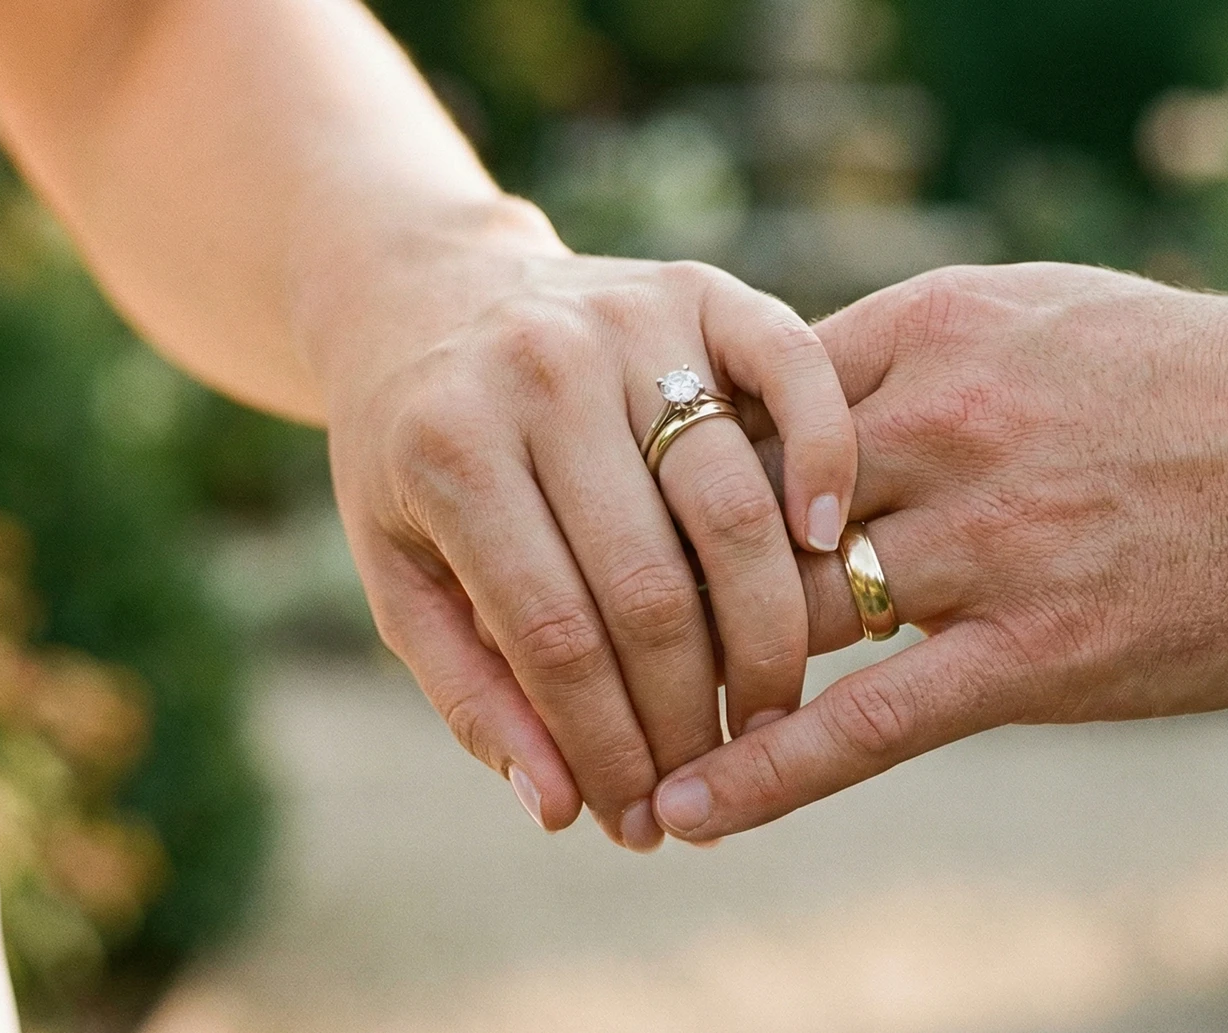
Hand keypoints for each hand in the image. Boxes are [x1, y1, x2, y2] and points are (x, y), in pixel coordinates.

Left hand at [308, 204, 853, 848]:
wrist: (423, 292)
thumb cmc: (414, 458)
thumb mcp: (401, 574)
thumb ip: (474, 693)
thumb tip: (562, 810)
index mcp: (449, 449)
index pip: (554, 635)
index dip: (607, 745)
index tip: (640, 817)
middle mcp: (539, 373)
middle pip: (652, 585)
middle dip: (691, 711)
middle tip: (716, 779)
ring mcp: (626, 320)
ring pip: (732, 503)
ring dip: (768, 627)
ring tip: (771, 705)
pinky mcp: (700, 287)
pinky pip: (793, 370)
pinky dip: (824, 456)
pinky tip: (826, 541)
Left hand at [651, 263, 1227, 840]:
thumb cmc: (1192, 382)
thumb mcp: (1041, 311)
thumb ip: (914, 347)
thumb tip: (802, 400)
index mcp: (933, 330)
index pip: (748, 403)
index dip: (676, 472)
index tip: (630, 522)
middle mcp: (941, 426)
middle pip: (740, 511)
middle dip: (659, 579)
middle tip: (595, 636)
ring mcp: (986, 542)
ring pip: (787, 616)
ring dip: (697, 678)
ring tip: (620, 732)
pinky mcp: (1036, 651)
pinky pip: (869, 721)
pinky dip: (768, 771)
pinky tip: (693, 808)